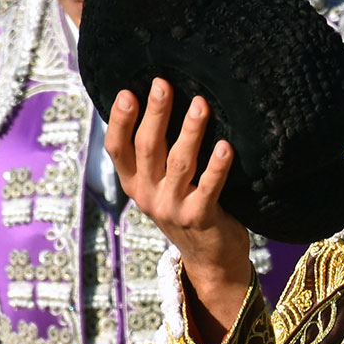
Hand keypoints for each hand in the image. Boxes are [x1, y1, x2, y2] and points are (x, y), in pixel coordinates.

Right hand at [103, 77, 253, 335]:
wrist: (210, 260)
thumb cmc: (188, 209)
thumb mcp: (162, 186)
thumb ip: (156, 157)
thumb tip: (159, 104)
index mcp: (135, 184)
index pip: (118, 149)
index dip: (119, 120)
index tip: (127, 92)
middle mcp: (148, 195)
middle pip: (148, 148)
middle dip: (156, 114)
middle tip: (163, 84)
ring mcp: (173, 208)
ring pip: (179, 163)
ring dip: (190, 131)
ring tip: (201, 104)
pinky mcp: (200, 219)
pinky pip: (209, 188)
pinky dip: (217, 167)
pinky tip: (226, 146)